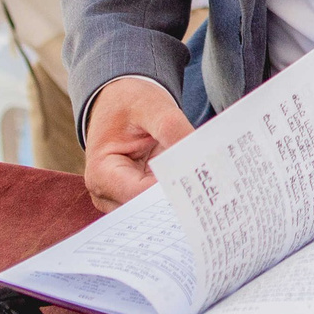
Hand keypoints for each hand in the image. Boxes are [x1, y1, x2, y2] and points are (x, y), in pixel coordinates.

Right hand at [82, 75, 195, 209]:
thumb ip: (173, 130)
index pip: (139, 195)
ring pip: (154, 212)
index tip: (199, 184)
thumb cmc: (130, 103)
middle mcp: (106, 193)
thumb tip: (196, 158)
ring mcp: (120, 199)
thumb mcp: (152, 107)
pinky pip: (158, 205)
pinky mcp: (136, 197)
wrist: (120, 101)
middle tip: (211, 191)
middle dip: (177, 201)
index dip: (170, 192)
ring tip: (207, 188)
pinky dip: (176, 196)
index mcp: (101, 172)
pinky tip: (197, 187)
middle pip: (146, 210)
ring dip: (179, 201)